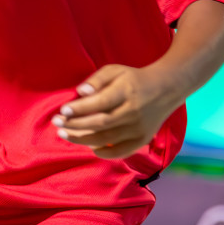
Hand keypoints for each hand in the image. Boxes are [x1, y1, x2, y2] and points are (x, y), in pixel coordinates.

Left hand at [53, 64, 182, 158]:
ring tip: (63, 134)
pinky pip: (122, 151)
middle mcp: (134, 112)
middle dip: (74, 125)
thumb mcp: (115, 71)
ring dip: (82, 139)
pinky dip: (105, 153)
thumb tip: (80, 91)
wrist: (166, 88)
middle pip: (100, 123)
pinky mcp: (143, 139)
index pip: (100, 103)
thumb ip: (97, 80)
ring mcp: (139, 128)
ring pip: (107, 139)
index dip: (80, 108)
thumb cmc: (133, 79)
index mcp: (127, 92)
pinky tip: (89, 148)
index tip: (62, 110)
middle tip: (56, 122)